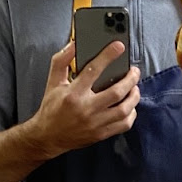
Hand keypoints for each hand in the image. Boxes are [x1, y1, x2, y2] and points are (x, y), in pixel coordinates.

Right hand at [24, 40, 140, 160]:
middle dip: (130, 79)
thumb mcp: (53, 81)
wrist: (47, 137)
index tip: (119, 46)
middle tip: (134, 71)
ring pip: (123, 110)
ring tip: (135, 87)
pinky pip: (123, 125)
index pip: (93, 70)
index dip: (108, 56)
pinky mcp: (100, 134)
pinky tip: (130, 105)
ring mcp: (94, 124)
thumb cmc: (51, 107)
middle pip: (116, 92)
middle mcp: (86, 109)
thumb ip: (62, 60)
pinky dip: (131, 114)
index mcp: (73, 94)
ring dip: (134, 96)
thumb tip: (74, 44)